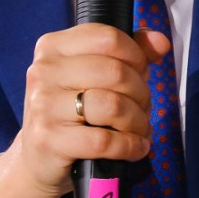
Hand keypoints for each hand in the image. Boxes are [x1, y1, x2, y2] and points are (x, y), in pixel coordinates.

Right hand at [0, 23, 168, 197]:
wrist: (37, 159)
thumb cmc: (73, 111)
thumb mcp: (94, 76)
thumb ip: (130, 52)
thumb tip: (161, 42)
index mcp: (53, 46)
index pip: (109, 38)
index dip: (136, 57)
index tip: (141, 73)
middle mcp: (44, 71)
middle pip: (115, 72)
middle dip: (141, 93)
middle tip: (143, 107)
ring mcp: (43, 105)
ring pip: (112, 105)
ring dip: (137, 121)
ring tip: (139, 128)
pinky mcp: (49, 139)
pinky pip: (104, 140)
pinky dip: (129, 146)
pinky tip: (135, 147)